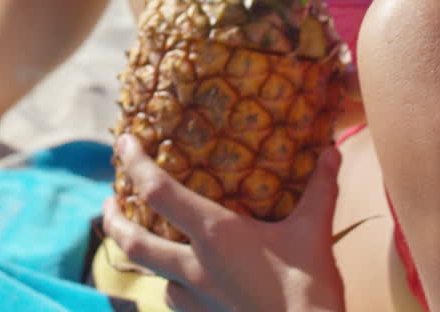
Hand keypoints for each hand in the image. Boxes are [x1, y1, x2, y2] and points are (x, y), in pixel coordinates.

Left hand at [102, 135, 345, 311]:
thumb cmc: (308, 290)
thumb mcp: (314, 234)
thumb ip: (319, 190)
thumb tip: (332, 151)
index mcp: (214, 235)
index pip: (158, 191)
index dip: (134, 163)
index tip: (123, 143)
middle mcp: (194, 267)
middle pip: (133, 242)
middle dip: (113, 220)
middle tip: (107, 203)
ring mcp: (196, 300)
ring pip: (154, 275)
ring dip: (146, 256)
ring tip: (146, 242)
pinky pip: (177, 300)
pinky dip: (173, 286)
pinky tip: (183, 284)